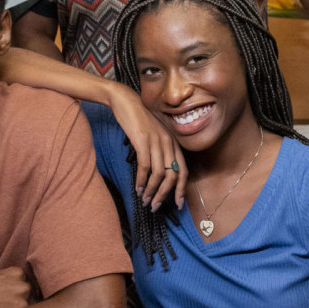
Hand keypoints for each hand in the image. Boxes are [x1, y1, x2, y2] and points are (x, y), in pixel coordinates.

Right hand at [108, 84, 187, 210]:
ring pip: (159, 174)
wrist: (125, 100)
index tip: (177, 204)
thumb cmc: (138, 118)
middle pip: (172, 176)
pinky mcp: (143, 141)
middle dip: (164, 195)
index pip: (183, 171)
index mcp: (173, 142)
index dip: (181, 189)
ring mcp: (157, 142)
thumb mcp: (154, 134)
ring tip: (145, 200)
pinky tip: (137, 188)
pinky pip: (145, 167)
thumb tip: (157, 174)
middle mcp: (169, 143)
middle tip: (155, 206)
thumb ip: (159, 150)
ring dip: (151, 191)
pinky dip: (142, 180)